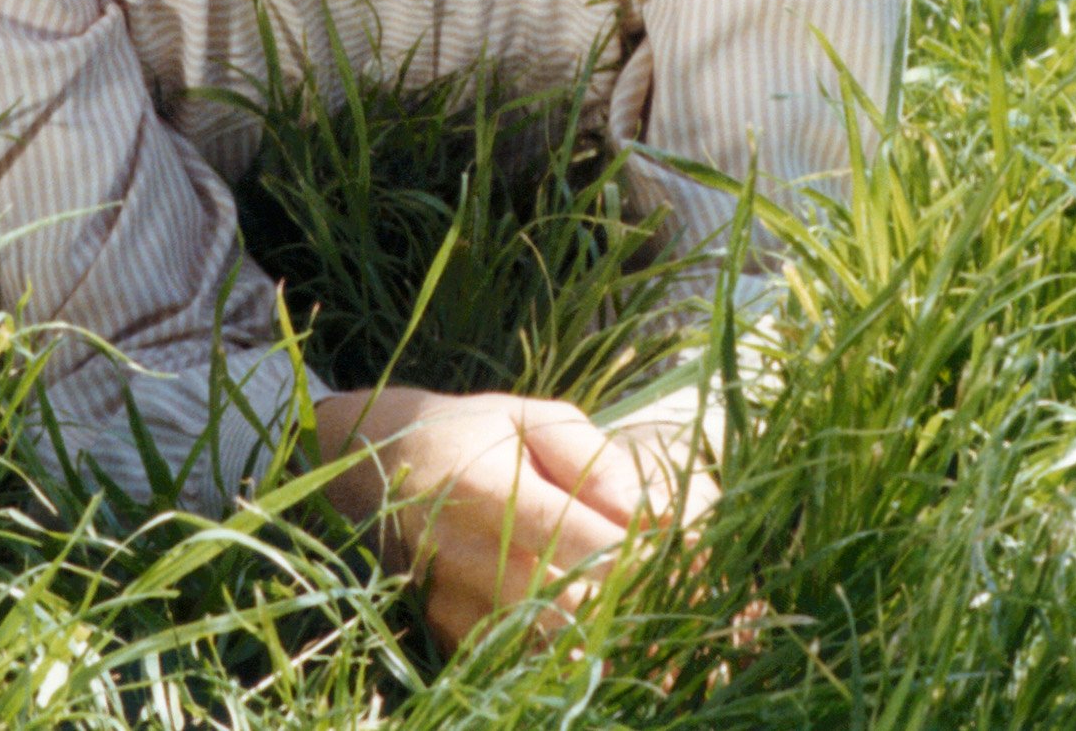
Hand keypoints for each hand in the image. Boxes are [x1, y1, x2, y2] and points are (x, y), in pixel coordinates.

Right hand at [314, 385, 711, 652]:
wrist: (369, 466)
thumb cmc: (470, 432)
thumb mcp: (533, 417)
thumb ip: (593, 460)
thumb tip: (650, 518)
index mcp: (485, 489)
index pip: (582, 541)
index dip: (646, 562)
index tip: (701, 569)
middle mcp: (462, 555)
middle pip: (573, 607)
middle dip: (641, 612)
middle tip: (706, 617)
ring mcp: (452, 605)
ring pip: (552, 645)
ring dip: (614, 643)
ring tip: (671, 639)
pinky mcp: (450, 636)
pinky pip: (524, 657)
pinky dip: (572, 655)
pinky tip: (613, 643)